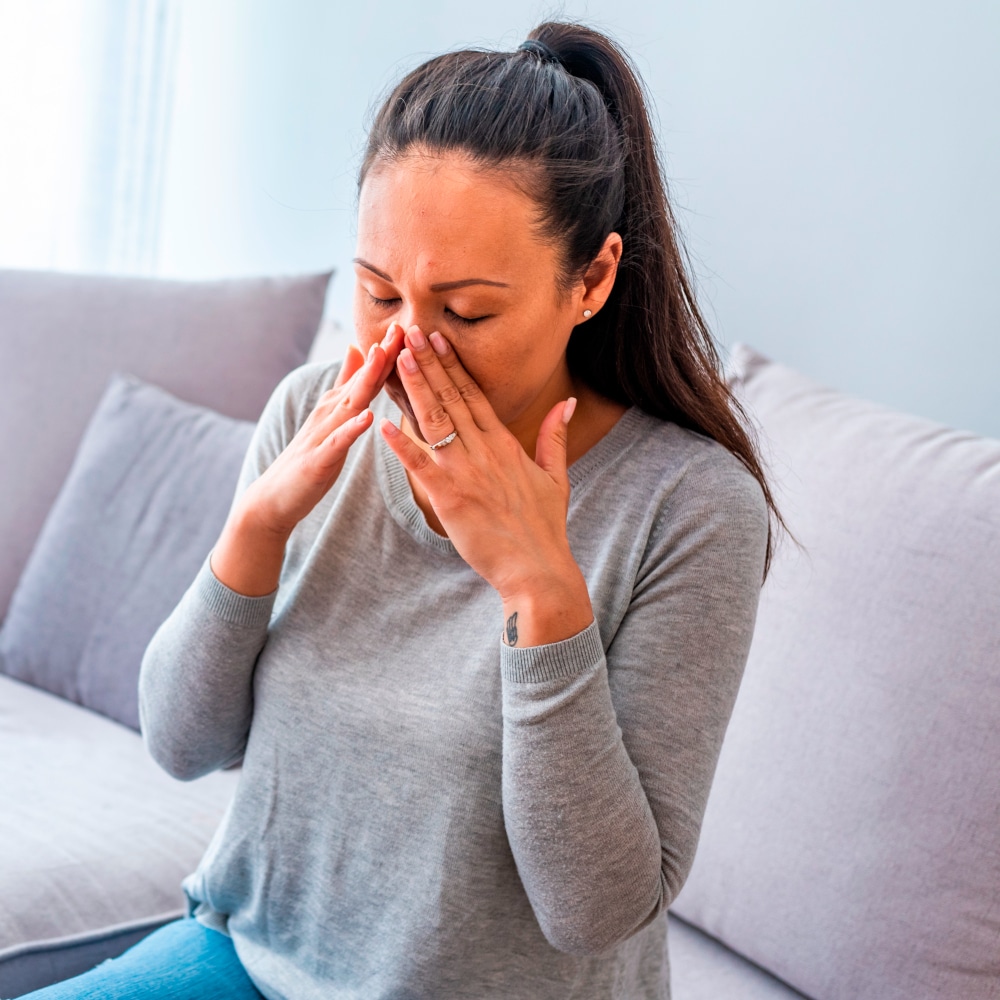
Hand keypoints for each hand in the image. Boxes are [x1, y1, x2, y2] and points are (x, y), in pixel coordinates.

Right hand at [211, 325, 403, 595]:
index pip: (367, 374)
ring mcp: (323, 435)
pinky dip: (352, 428)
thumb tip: (356, 349)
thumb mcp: (331, 417)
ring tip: (383, 357)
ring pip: (349, 403)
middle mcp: (330, 413)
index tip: (409, 326)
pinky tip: (367, 417)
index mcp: (338, 405)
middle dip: (381, 354)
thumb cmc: (309, 457)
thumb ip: (344, 386)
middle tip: (401, 328)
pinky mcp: (319, 459)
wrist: (274, 498)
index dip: (387, 351)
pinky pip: (338, 442)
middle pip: (360, 380)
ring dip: (366, 379)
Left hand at [380, 326, 593, 644]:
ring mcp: (466, 474)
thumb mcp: (556, 477)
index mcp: (505, 445)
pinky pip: (421, 466)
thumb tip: (567, 402)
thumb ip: (554, 436)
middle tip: (408, 332)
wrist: (538, 569)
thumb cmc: (544, 527)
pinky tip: (383, 424)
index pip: (475, 395)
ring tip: (397, 358)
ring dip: (415, 389)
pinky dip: (402, 445)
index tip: (438, 338)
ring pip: (435, 422)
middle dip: (429, 363)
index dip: (453, 366)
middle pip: (451, 399)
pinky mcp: (450, 499)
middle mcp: (484, 452)